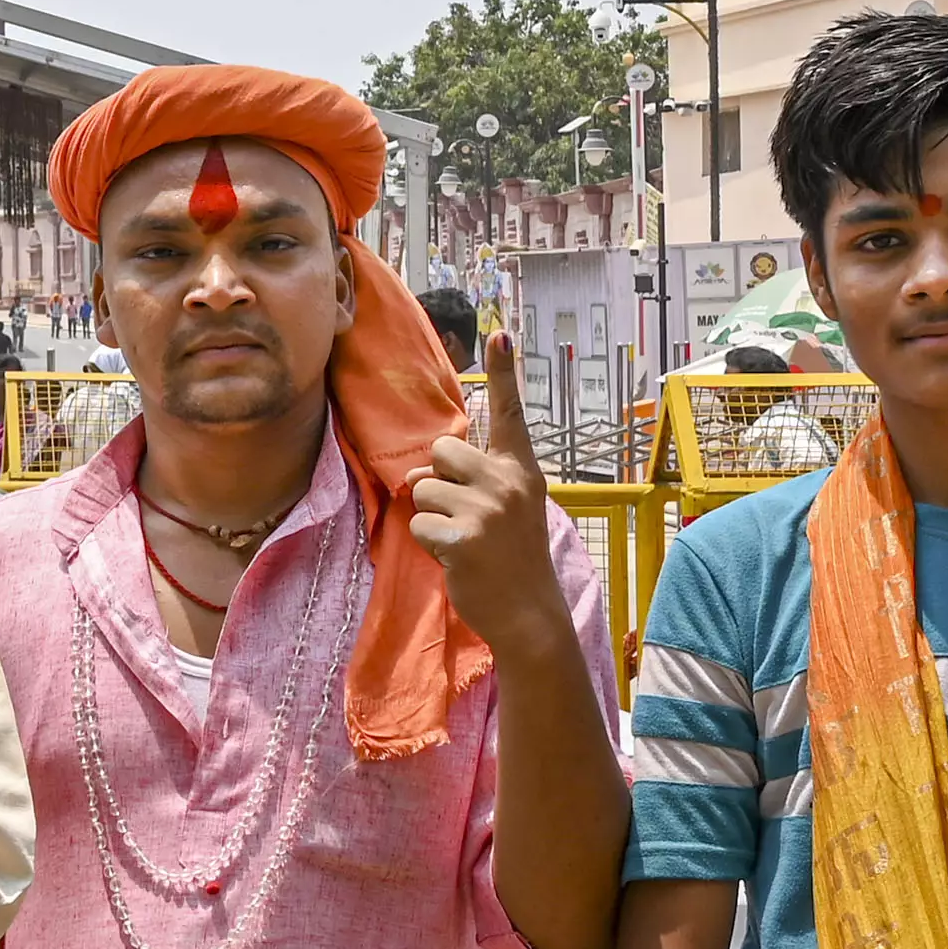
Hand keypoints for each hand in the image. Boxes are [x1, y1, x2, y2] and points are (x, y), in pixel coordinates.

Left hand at [414, 330, 577, 657]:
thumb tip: (422, 469)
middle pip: (442, 450)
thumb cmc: (512, 558)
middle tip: (463, 513)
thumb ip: (479, 479)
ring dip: (431, 515)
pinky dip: (428, 544)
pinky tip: (455, 558)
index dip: (505, 374)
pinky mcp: (462, 538)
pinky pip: (419, 524)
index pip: (511, 414)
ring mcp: (486, 510)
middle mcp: (507, 482)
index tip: (501, 335)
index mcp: (522, 471)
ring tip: (461, 540)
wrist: (529, 614)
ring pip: (423, 488)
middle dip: (439, 479)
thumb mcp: (511, 508)